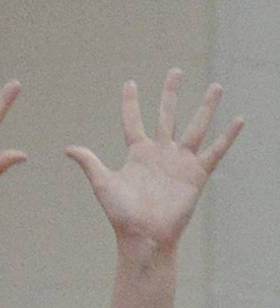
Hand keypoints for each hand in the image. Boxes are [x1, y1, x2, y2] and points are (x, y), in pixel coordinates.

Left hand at [66, 69, 242, 251]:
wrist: (144, 236)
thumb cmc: (122, 214)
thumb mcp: (103, 184)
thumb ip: (90, 163)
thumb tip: (68, 149)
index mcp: (137, 154)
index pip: (133, 121)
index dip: (130, 103)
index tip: (130, 83)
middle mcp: (160, 153)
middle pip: (167, 116)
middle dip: (171, 94)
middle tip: (175, 71)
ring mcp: (180, 161)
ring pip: (195, 126)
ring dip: (206, 107)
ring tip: (216, 86)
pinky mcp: (196, 173)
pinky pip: (215, 151)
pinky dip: (228, 136)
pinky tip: (238, 119)